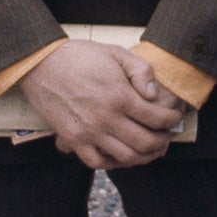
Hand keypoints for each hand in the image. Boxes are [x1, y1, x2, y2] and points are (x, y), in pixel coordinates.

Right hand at [15, 42, 186, 168]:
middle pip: (145, 142)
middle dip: (162, 141)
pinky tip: (121, 154)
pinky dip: (113, 163)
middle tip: (166, 136)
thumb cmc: (80, 56)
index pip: (157, 118)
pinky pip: (98, 162)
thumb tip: (153, 95)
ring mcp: (89, 132)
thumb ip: (140, 71)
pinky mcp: (73, 140)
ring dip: (143, 157)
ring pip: (125, 157)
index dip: (172, 121)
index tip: (175, 118)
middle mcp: (106, 118)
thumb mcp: (116, 53)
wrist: (41, 64)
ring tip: (150, 149)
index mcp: (120, 96)